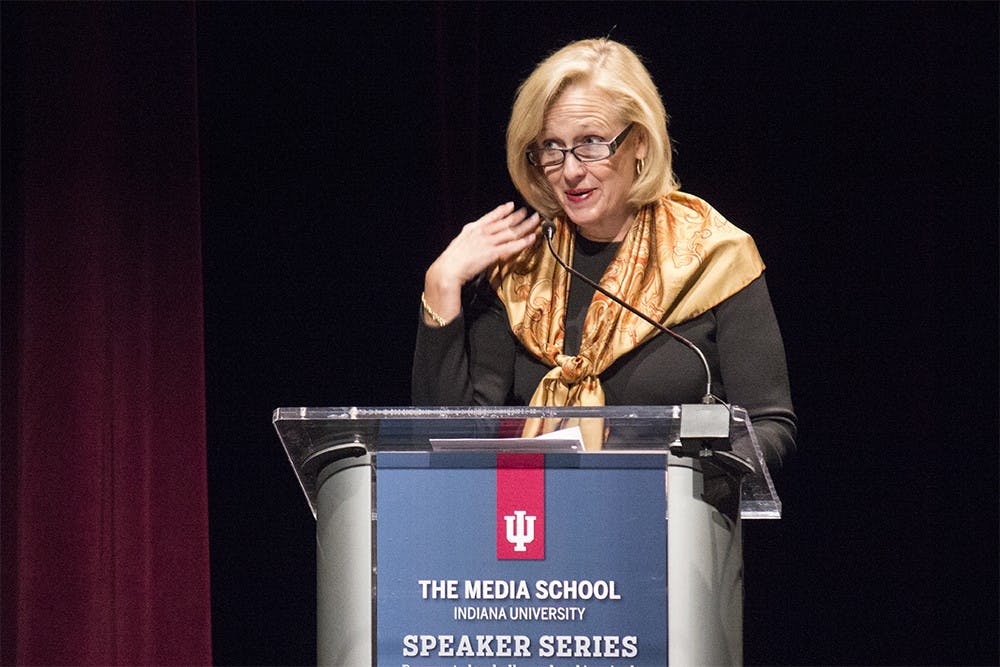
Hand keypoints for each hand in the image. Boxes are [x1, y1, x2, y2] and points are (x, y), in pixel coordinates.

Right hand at [423, 202, 539, 324]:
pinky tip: (531, 238)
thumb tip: (476, 237)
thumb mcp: (460, 243)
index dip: (502, 210)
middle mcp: (482, 232)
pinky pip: (512, 246)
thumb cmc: (451, 260)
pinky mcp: (493, 253)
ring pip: (511, 232)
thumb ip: (470, 238)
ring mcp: (488, 242)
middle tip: (529, 211)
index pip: (491, 216)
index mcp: (473, 228)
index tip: (511, 205)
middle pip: (505, 222)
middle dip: (519, 216)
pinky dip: (523, 242)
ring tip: (536, 221)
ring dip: (525, 225)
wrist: (448, 270)